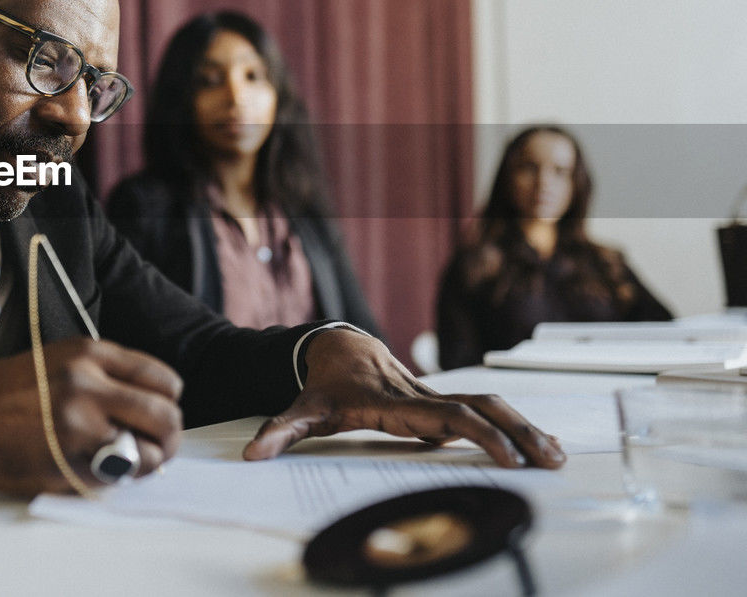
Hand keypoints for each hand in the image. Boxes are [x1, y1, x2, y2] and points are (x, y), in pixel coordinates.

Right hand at [0, 337, 182, 494]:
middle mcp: (90, 381)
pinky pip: (114, 475)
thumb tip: (143, 411)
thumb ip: (102, 378)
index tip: (158, 417)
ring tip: (125, 465)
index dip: (166, 404)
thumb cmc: (0, 394)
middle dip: (168, 439)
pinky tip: (92, 471)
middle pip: (166, 415)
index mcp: (91, 353)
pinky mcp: (66, 455)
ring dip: (145, 463)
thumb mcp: (58, 361)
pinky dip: (112, 479)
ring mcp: (80, 420)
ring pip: (148, 450)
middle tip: (156, 451)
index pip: (162, 379)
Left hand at [243, 328, 565, 468]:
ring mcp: (433, 396)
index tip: (506, 455)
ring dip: (522, 428)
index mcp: (394, 402)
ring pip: (486, 406)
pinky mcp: (439, 401)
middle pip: (477, 408)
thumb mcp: (300, 408)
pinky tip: (539, 443)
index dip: (477, 434)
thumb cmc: (322, 384)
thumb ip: (278, 431)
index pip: (445, 417)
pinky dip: (512, 425)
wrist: (333, 348)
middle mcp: (420, 396)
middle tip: (549, 460)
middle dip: (515, 432)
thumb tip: (253, 455)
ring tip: (556, 455)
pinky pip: (482, 410)